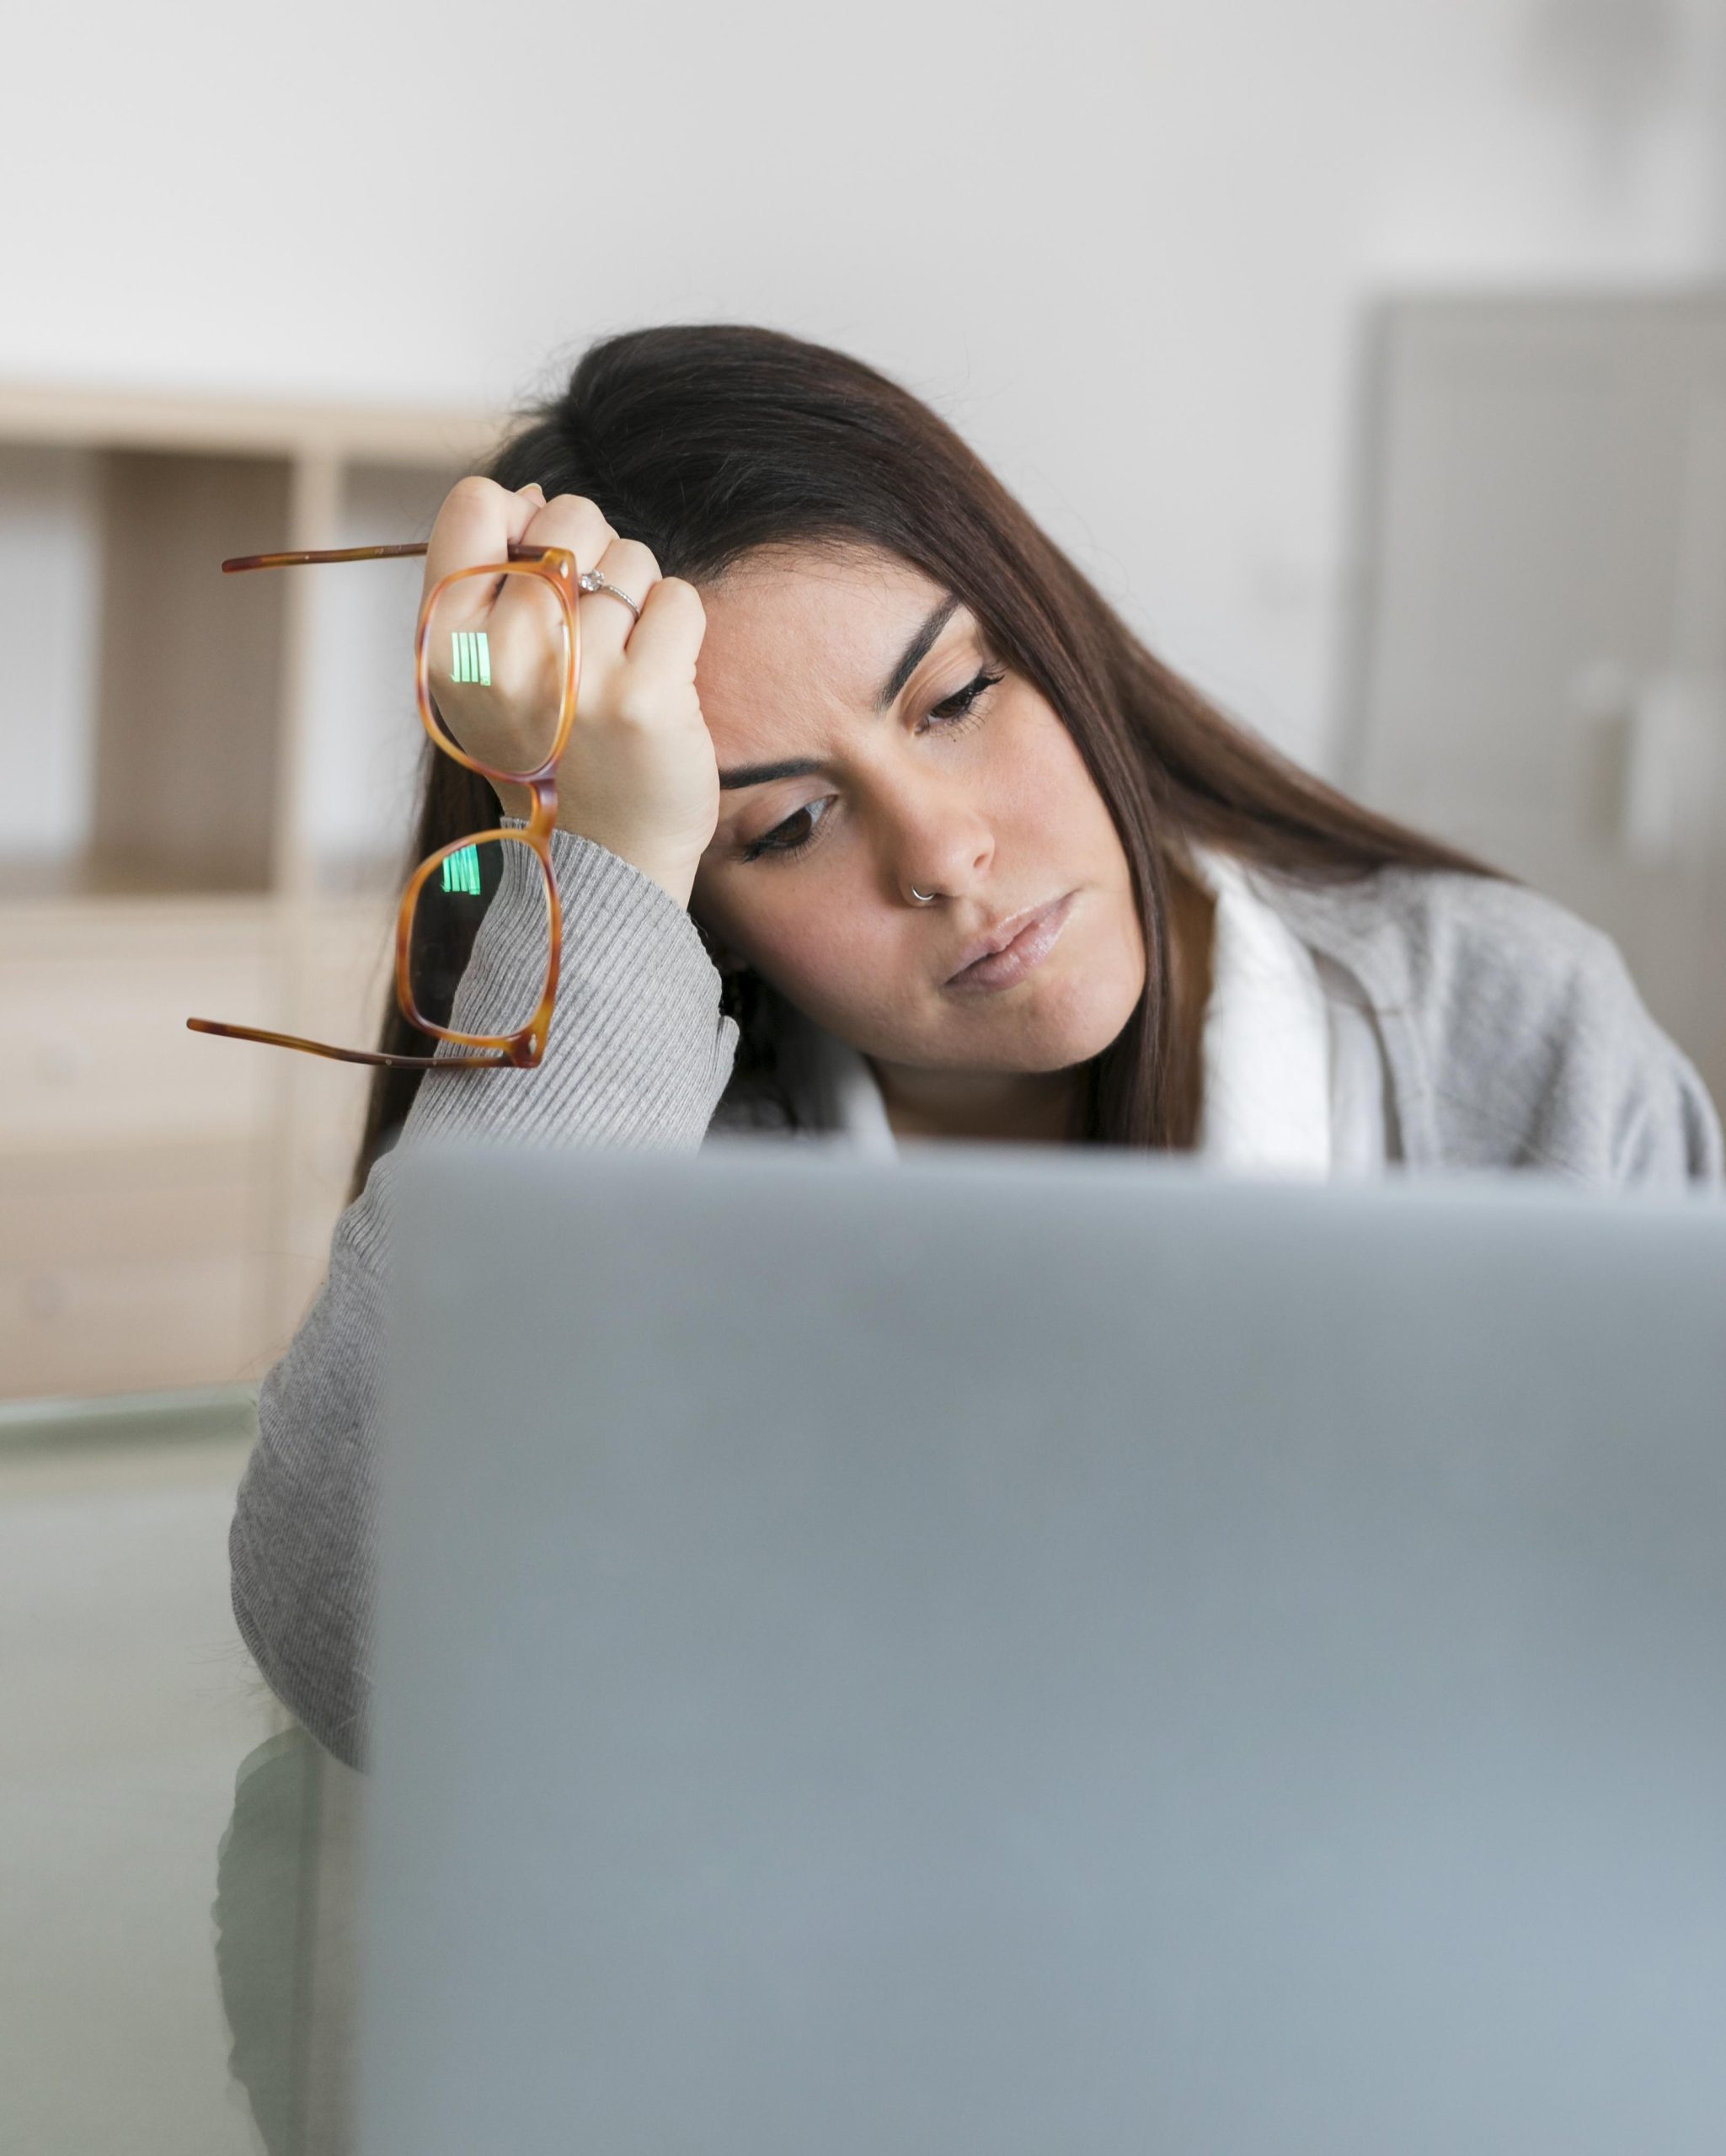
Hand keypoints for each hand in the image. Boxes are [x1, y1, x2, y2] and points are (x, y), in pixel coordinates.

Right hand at [419, 476, 718, 908]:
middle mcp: (503, 655)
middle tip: (591, 632)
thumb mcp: (483, 672)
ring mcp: (576, 675)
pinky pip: (677, 600)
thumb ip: (490, 583)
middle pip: (566, 518)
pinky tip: (657, 678)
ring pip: (629, 557)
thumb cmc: (549, 750)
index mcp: (447, 643)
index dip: (519, 520)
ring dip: (638, 597)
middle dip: (592, 556)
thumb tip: (531, 497)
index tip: (538, 575)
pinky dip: (676, 628)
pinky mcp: (645, 698)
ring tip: (620, 664)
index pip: (475, 504)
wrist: (601, 856)